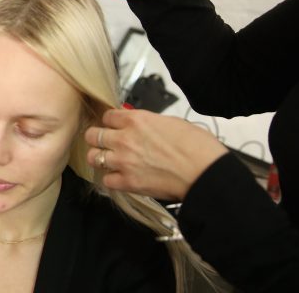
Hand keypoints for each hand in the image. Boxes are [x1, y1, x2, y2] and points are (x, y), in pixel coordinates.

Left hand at [84, 109, 228, 200]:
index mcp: (136, 120)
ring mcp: (123, 161)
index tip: (113, 126)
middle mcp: (124, 139)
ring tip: (109, 160)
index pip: (107, 116)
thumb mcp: (171, 122)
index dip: (110, 122)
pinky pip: (106, 180)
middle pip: (93, 135)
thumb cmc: (197, 147)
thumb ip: (148, 122)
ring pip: (93, 157)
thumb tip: (140, 123)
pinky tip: (120, 177)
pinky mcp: (128, 183)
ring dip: (100, 158)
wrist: (205, 173)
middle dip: (97, 138)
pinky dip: (111, 179)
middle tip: (104, 142)